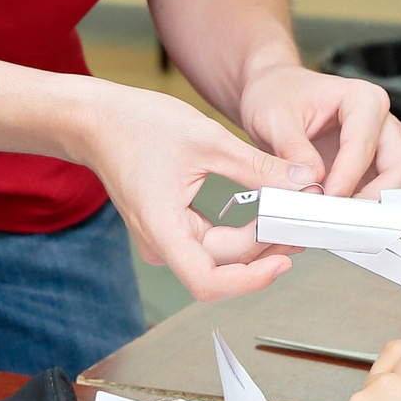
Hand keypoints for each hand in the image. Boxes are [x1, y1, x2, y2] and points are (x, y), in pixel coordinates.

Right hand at [74, 83, 322, 300]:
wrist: (98, 119)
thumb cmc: (136, 125)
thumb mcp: (209, 141)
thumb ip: (259, 167)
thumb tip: (302, 182)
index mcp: (162, 229)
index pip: (208, 281)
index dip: (249, 281)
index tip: (281, 263)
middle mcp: (161, 243)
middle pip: (222, 265)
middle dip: (264, 248)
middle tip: (300, 225)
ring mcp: (165, 238)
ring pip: (220, 254)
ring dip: (255, 239)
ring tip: (287, 215)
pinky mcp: (171, 227)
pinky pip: (211, 239)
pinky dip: (239, 229)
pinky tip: (262, 212)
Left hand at [234, 62, 400, 251]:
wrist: (275, 94)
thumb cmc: (279, 97)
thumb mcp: (274, 117)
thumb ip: (291, 150)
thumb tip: (310, 184)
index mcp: (363, 101)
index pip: (363, 145)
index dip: (347, 177)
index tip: (329, 199)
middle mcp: (385, 127)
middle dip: (385, 203)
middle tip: (365, 228)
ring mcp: (389, 151)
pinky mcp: (384, 173)